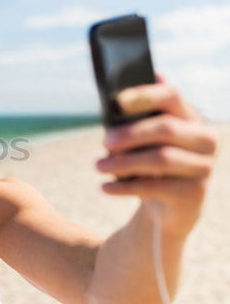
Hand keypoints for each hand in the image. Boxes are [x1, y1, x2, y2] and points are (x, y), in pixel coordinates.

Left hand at [95, 72, 218, 234]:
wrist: (165, 207)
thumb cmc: (146, 164)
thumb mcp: (138, 142)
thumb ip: (130, 122)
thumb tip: (115, 103)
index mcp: (188, 117)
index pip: (171, 96)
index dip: (145, 95)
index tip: (119, 100)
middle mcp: (204, 139)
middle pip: (166, 128)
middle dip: (130, 134)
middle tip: (105, 142)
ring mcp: (203, 166)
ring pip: (161, 158)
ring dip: (124, 162)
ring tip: (98, 166)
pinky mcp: (195, 193)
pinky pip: (156, 187)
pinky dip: (125, 187)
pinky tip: (105, 187)